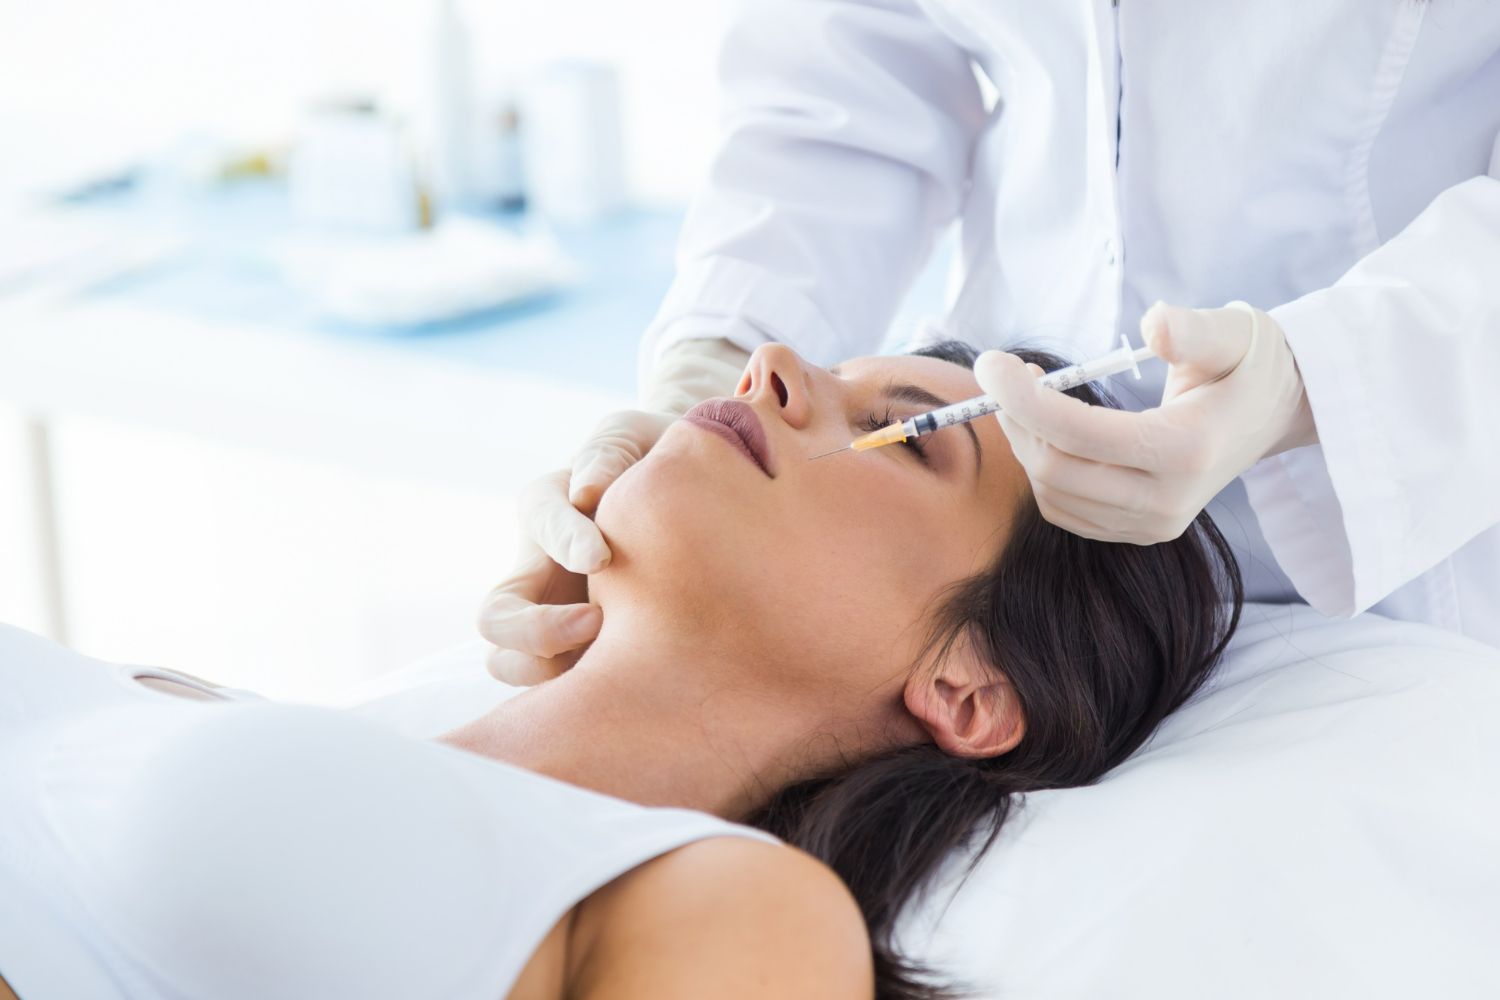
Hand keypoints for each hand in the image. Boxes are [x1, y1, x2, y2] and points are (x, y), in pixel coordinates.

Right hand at [478, 336, 752, 684]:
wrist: (697, 497)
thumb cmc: (662, 457)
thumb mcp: (637, 436)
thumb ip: (610, 449)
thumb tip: (586, 489)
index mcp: (549, 506)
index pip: (539, 520)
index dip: (563, 540)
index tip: (601, 558)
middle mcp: (537, 568)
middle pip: (496, 618)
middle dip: (535, 631)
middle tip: (599, 622)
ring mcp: (553, 616)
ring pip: (510, 664)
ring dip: (545, 673)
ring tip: (612, 663)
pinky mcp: (581, 653)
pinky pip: (559, 689)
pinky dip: (580, 696)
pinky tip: (634, 689)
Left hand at [974, 301, 1314, 544]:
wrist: (1272, 413)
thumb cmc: (1248, 363)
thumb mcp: (1232, 333)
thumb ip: (1193, 330)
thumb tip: (1153, 325)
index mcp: (1188, 450)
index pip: (1080, 434)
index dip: (1022, 398)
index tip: (990, 361)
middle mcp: (1169, 501)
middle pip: (1056, 470)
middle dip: (1016, 418)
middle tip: (1008, 373)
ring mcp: (1153, 524)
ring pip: (1052, 493)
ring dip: (1025, 441)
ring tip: (1028, 394)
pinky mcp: (1139, 531)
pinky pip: (1064, 509)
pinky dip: (1041, 468)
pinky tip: (1048, 430)